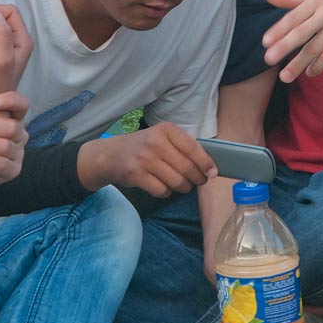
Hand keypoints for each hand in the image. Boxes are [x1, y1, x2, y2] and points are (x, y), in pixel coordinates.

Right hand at [80, 122, 216, 196]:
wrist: (111, 155)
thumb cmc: (143, 147)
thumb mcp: (161, 137)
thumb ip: (182, 147)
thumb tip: (209, 167)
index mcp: (165, 129)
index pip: (192, 148)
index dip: (206, 163)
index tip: (212, 172)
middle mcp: (155, 142)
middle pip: (187, 168)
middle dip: (197, 179)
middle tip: (198, 181)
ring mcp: (144, 159)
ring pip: (176, 182)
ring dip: (183, 187)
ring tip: (181, 184)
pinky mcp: (136, 176)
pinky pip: (162, 190)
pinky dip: (166, 192)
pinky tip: (162, 186)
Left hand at [260, 0, 322, 82]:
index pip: (295, 16)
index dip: (279, 29)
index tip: (265, 42)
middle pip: (303, 32)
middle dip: (285, 46)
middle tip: (268, 60)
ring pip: (316, 47)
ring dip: (299, 63)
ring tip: (285, 76)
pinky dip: (319, 66)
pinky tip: (309, 73)